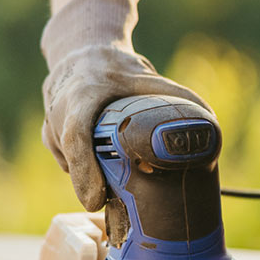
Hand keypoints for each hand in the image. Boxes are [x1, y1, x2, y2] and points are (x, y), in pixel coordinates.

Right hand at [40, 0, 207, 210]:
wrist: (79, 53)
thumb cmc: (115, 68)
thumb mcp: (146, 76)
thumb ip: (176, 96)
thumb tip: (211, 123)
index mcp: (84, 94)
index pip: (76, 135)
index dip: (84, 169)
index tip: (94, 199)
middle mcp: (60, 110)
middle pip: (72, 157)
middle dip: (91, 185)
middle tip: (114, 206)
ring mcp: (50, 125)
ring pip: (70, 164)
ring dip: (91, 180)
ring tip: (112, 192)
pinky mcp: (49, 137)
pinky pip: (68, 163)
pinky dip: (86, 174)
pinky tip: (102, 179)